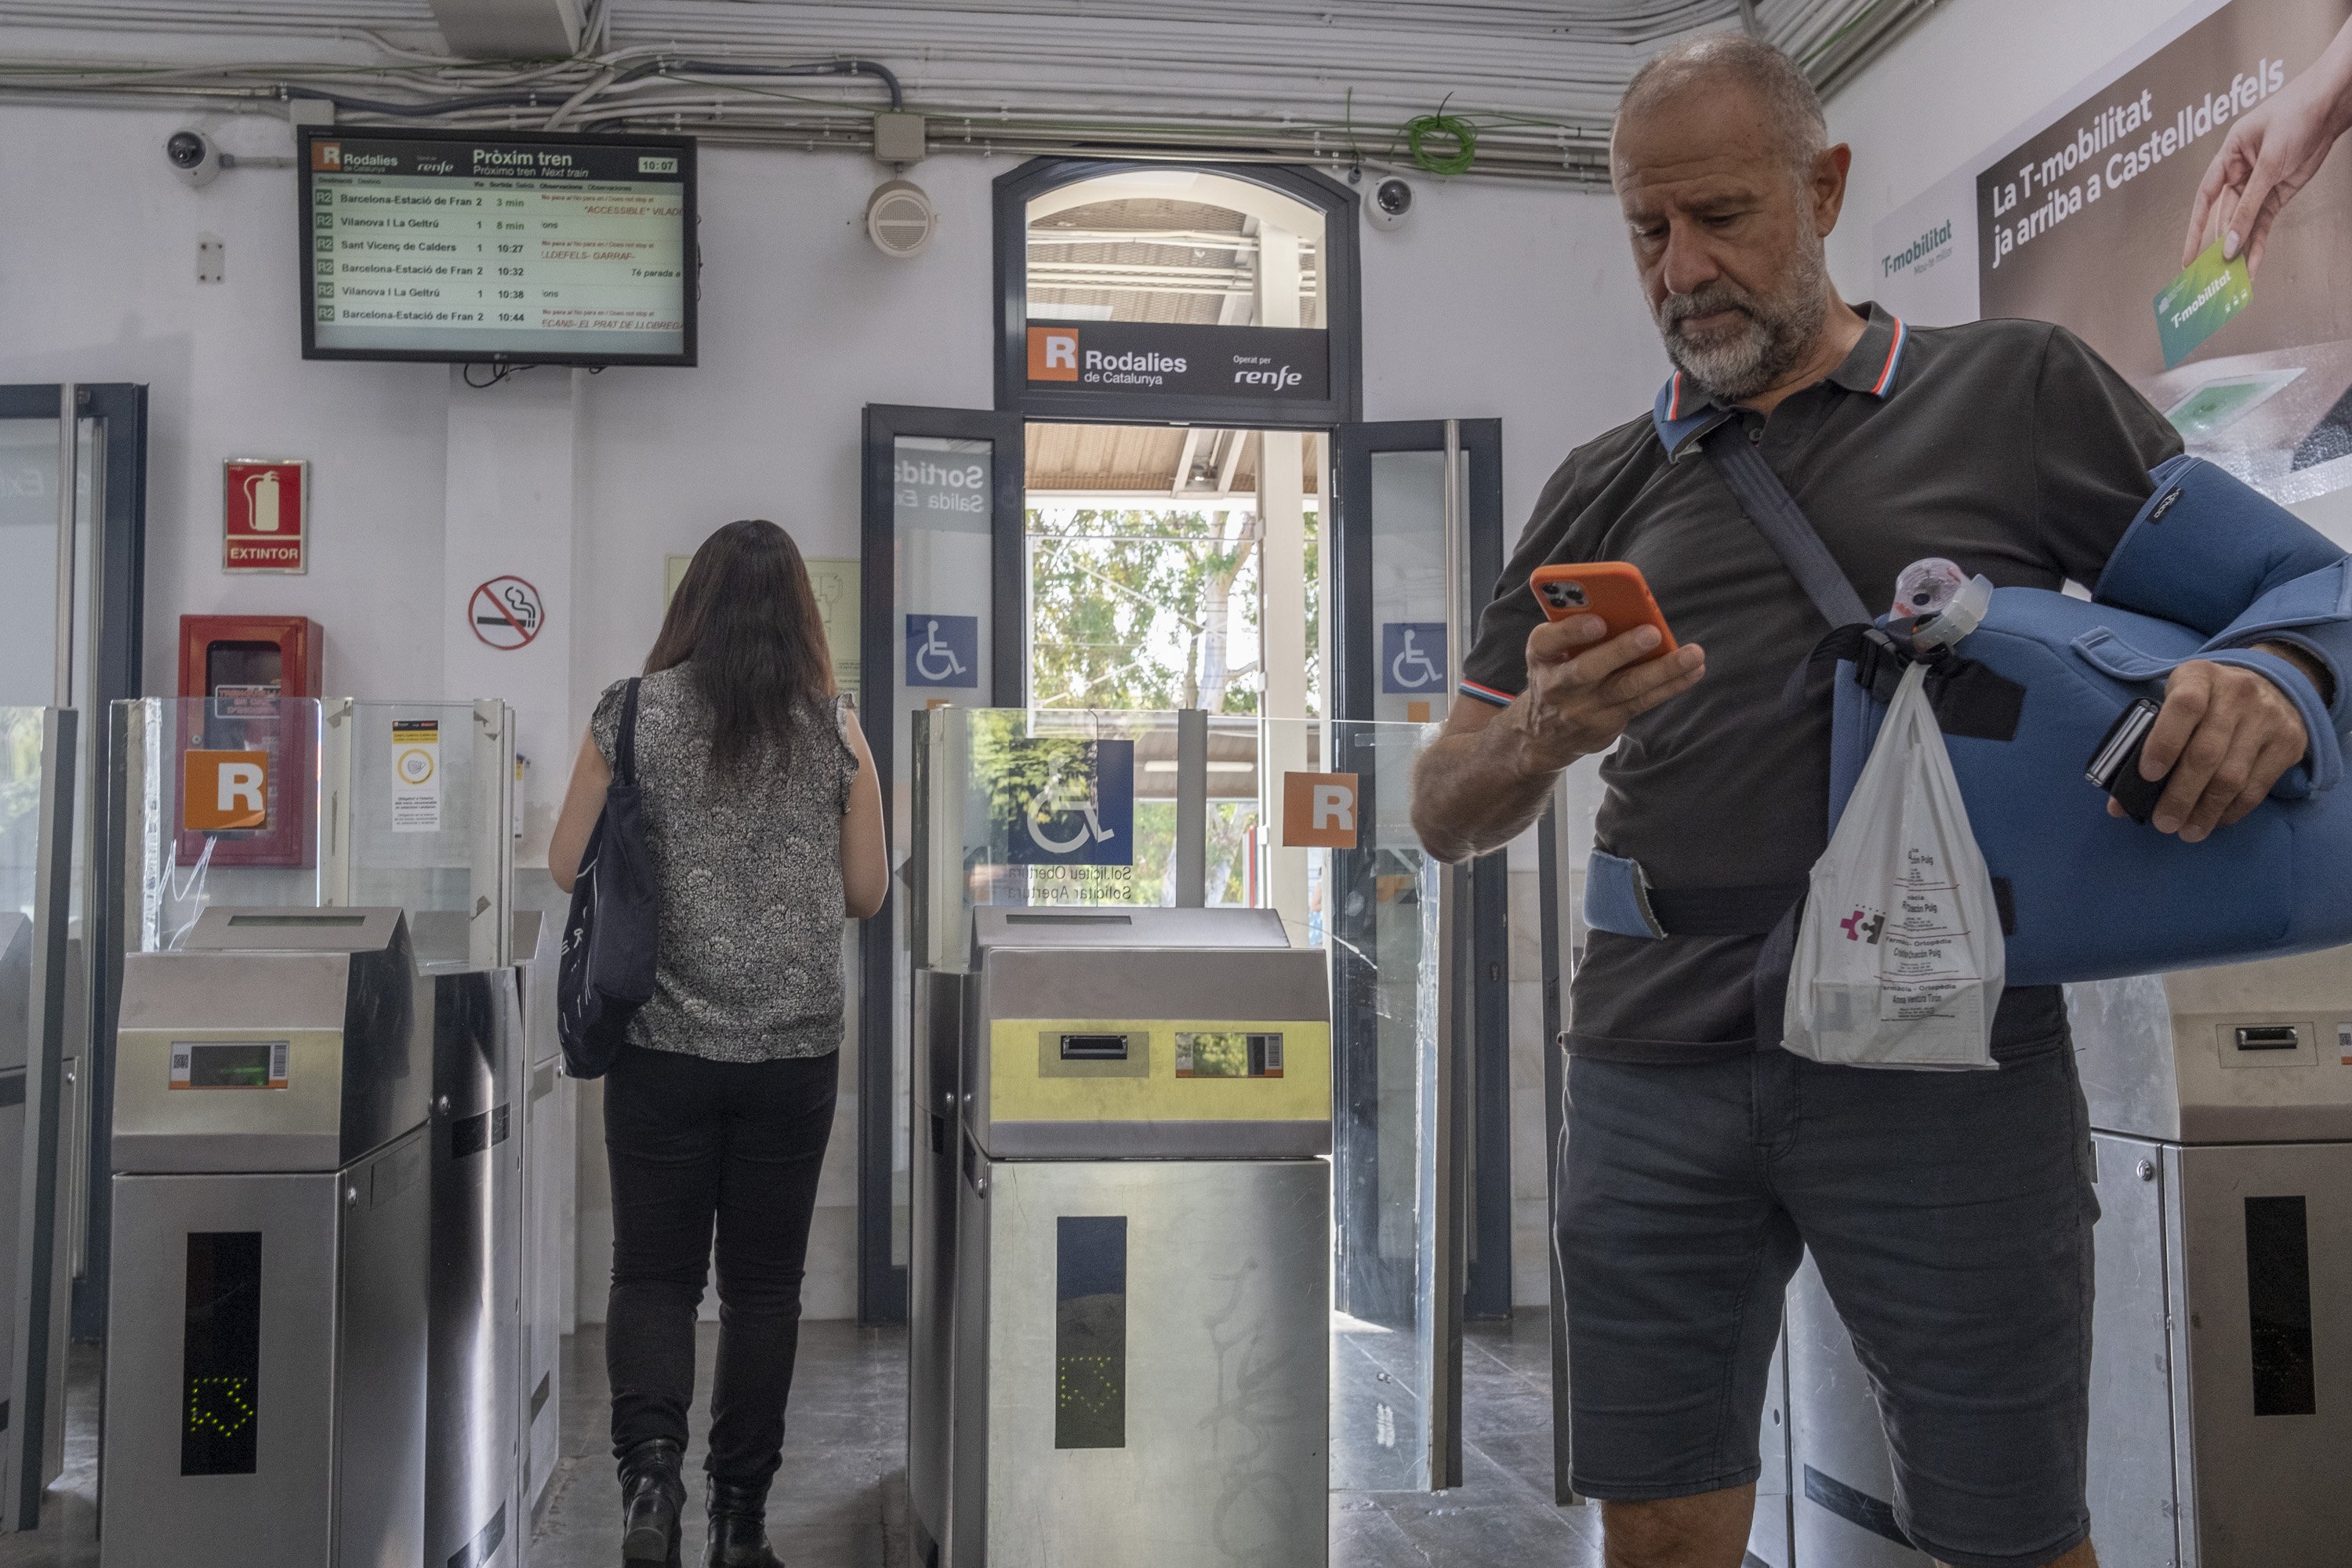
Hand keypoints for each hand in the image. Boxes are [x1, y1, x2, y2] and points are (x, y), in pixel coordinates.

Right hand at [1505, 614, 1704, 769]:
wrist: (1544, 734)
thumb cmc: (1557, 672)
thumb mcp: (1552, 650)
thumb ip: (1578, 630)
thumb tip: (1628, 607)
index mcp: (1540, 655)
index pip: (1547, 640)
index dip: (1572, 631)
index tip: (1599, 621)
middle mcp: (1557, 685)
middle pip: (1588, 669)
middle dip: (1621, 650)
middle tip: (1652, 633)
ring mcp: (1582, 709)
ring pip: (1625, 687)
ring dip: (1662, 670)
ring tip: (1693, 654)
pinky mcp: (1607, 724)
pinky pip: (1642, 702)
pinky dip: (1670, 686)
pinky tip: (1693, 671)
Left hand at [2116, 656, 2309, 840]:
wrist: (2271, 685)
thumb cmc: (2206, 702)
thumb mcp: (2174, 705)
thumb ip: (2144, 746)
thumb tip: (2118, 806)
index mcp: (2199, 677)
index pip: (2184, 706)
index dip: (2164, 742)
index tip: (2148, 776)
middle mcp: (2237, 693)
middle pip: (2206, 752)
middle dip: (2181, 795)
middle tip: (2164, 823)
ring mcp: (2267, 718)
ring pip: (2233, 775)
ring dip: (2206, 811)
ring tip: (2187, 831)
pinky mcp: (2289, 742)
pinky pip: (2257, 787)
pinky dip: (2232, 810)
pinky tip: (2214, 820)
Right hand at [2182, 32, 2351, 278]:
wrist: (2332, 102)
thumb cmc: (2298, 113)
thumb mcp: (2269, 162)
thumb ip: (2249, 206)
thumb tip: (2230, 243)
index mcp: (2227, 156)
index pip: (2204, 200)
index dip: (2194, 230)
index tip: (2188, 258)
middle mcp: (2240, 172)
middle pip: (2224, 218)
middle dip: (2219, 247)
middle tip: (2212, 275)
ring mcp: (2260, 184)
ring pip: (2244, 225)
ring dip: (2239, 250)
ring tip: (2232, 279)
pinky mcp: (2279, 194)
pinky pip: (2264, 225)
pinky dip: (2259, 245)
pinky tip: (2253, 265)